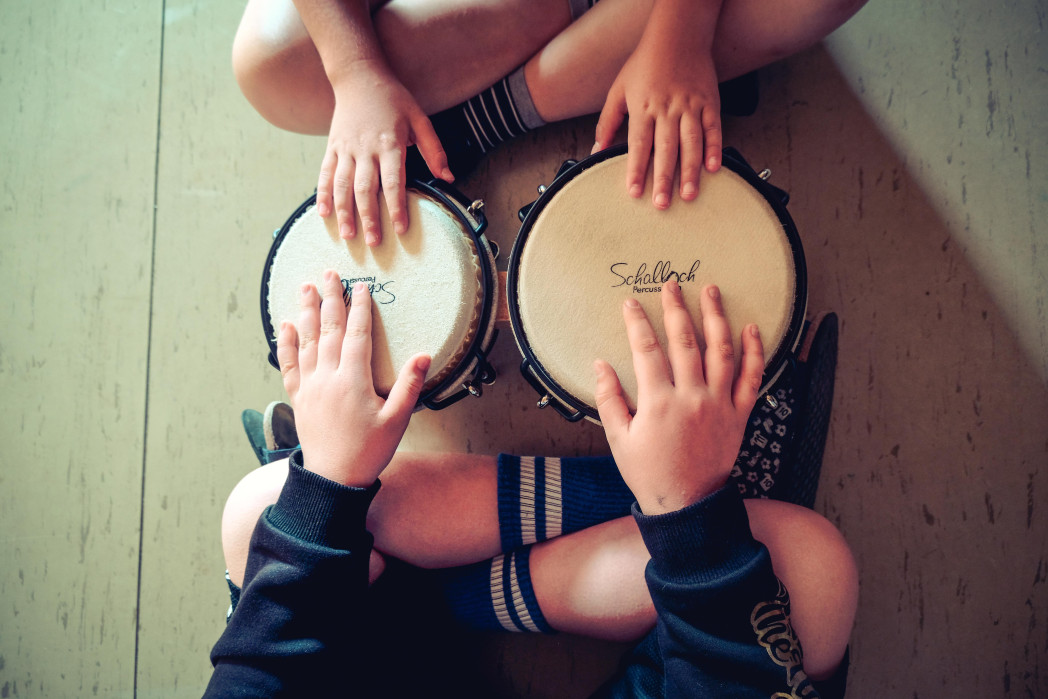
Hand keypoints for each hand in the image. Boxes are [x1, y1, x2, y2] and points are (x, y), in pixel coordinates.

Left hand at [276, 269, 430, 486]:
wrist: (334, 479)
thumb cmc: (369, 451)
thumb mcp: (397, 420)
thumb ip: (409, 385)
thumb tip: (424, 356)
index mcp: (354, 380)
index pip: (358, 334)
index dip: (360, 308)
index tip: (360, 286)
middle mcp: (328, 378)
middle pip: (329, 330)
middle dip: (330, 299)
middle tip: (329, 274)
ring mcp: (310, 387)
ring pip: (306, 341)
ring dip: (306, 312)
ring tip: (306, 287)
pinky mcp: (299, 398)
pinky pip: (289, 365)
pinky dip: (287, 344)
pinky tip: (285, 326)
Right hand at [316, 62, 451, 246]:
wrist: (358, 76)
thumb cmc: (393, 99)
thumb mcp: (420, 119)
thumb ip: (434, 150)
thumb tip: (448, 177)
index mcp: (389, 143)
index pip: (393, 181)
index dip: (397, 206)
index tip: (401, 228)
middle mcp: (365, 148)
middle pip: (366, 188)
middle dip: (369, 217)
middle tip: (374, 242)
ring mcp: (345, 148)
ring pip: (343, 185)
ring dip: (345, 212)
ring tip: (349, 235)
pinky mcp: (332, 147)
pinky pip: (325, 174)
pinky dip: (323, 194)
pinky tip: (324, 214)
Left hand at [592, 23, 721, 208]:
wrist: (677, 35)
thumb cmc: (644, 64)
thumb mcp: (618, 90)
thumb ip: (607, 122)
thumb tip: (596, 151)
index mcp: (643, 107)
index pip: (638, 144)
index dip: (636, 169)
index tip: (634, 192)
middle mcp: (667, 109)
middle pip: (665, 149)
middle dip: (663, 178)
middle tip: (661, 204)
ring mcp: (691, 106)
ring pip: (691, 143)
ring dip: (690, 171)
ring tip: (689, 195)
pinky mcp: (710, 102)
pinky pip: (713, 129)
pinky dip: (714, 148)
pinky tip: (713, 168)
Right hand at [594, 281, 763, 514]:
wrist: (687, 504)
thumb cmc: (649, 473)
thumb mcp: (619, 439)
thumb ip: (608, 399)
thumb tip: (600, 365)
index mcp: (659, 402)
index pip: (646, 350)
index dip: (636, 322)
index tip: (631, 303)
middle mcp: (692, 397)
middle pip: (685, 341)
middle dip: (676, 309)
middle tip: (672, 285)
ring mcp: (719, 404)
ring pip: (721, 351)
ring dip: (716, 317)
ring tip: (711, 291)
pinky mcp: (739, 414)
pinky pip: (752, 378)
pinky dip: (753, 352)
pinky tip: (750, 329)